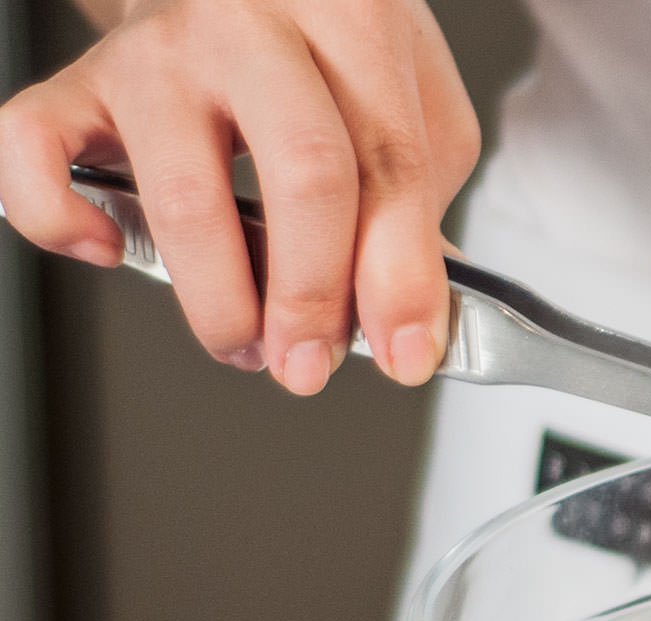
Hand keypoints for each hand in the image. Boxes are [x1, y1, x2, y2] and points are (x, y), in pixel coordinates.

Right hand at [0, 0, 479, 391]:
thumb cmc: (326, 54)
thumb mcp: (412, 107)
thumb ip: (419, 206)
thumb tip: (408, 320)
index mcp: (351, 20)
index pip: (391, 164)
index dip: (402, 281)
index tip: (405, 355)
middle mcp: (251, 26)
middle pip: (304, 172)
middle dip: (313, 298)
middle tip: (312, 363)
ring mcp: (159, 52)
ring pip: (186, 195)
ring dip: (220, 301)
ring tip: (246, 343)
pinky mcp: (80, 80)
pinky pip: (33, 149)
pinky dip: (59, 219)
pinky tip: (109, 251)